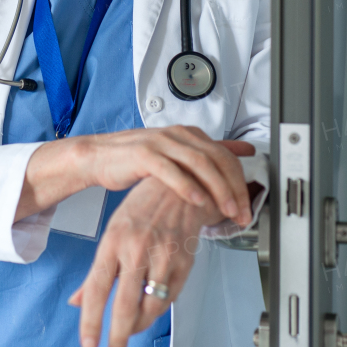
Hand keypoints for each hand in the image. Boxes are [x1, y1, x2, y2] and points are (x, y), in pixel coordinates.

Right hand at [18, 127, 251, 226]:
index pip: (226, 155)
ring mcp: (162, 142)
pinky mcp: (144, 154)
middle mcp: (179, 134)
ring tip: (225, 210)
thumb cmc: (136, 159)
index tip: (247, 205)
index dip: (241, 181)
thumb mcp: (176, 154)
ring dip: (217, 189)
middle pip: (217, 159)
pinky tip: (197, 200)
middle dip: (234, 188)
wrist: (99, 156)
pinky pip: (171, 170)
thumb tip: (241, 152)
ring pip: (199, 163)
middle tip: (241, 212)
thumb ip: (206, 154)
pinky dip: (187, 185)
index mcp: (189, 134)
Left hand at [68, 176, 219, 346]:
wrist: (181, 186)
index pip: (96, 288)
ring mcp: (163, 256)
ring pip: (150, 308)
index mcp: (113, 240)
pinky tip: (148, 311)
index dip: (90, 321)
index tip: (88, 344)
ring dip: (137, 326)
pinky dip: (156, 311)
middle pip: (124, 305)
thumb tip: (76, 302)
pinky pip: (169, 299)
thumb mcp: (112, 232)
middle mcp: (137, 249)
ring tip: (128, 330)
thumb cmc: (143, 208)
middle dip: (116, 337)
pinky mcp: (185, 263)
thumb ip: (96, 271)